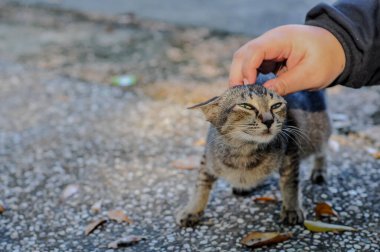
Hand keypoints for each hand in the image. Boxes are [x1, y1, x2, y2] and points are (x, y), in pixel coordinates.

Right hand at [229, 25, 345, 94]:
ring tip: (244, 95)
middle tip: (238, 96)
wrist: (339, 48)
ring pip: (244, 59)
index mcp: (281, 39)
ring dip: (242, 76)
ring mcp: (269, 47)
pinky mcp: (270, 55)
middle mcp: (271, 40)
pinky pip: (253, 64)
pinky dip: (250, 77)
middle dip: (238, 75)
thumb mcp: (310, 75)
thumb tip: (263, 95)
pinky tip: (253, 90)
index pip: (254, 51)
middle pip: (243, 54)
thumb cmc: (328, 59)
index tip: (250, 89)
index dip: (247, 70)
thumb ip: (286, 85)